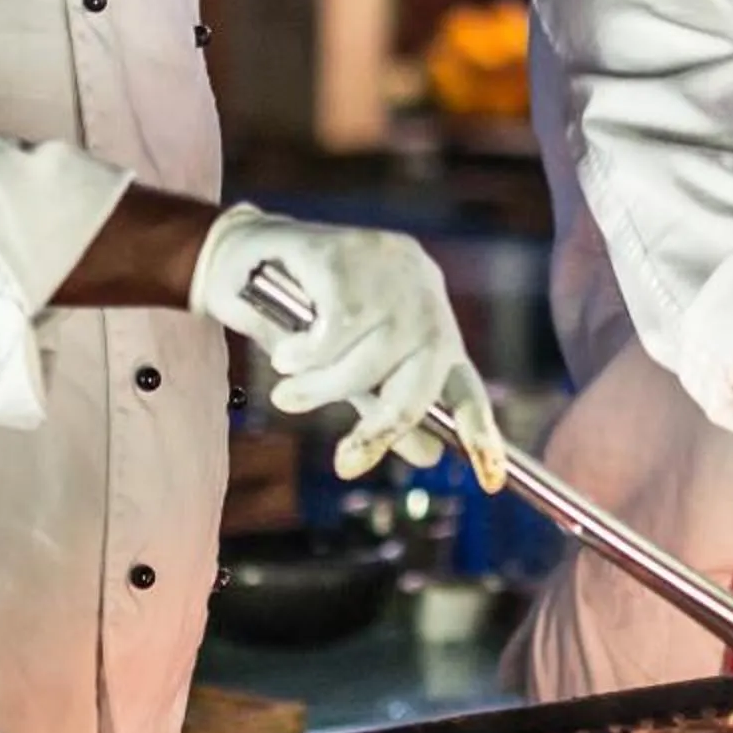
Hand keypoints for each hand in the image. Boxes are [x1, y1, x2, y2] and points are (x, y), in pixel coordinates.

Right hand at [189, 206, 506, 488]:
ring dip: (320, 389)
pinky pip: (334, 331)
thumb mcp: (343, 371)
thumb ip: (383, 406)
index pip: (465, 385)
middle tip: (346, 461)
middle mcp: (423, 294)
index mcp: (430, 325)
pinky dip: (304, 355)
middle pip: (421, 381)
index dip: (481, 434)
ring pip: (369, 359)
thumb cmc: (297, 319)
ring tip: (288, 387)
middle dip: (381, 427)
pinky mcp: (350, 252)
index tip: (491, 480)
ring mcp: (390, 269)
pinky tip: (287, 349)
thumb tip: (431, 455)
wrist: (242, 257)